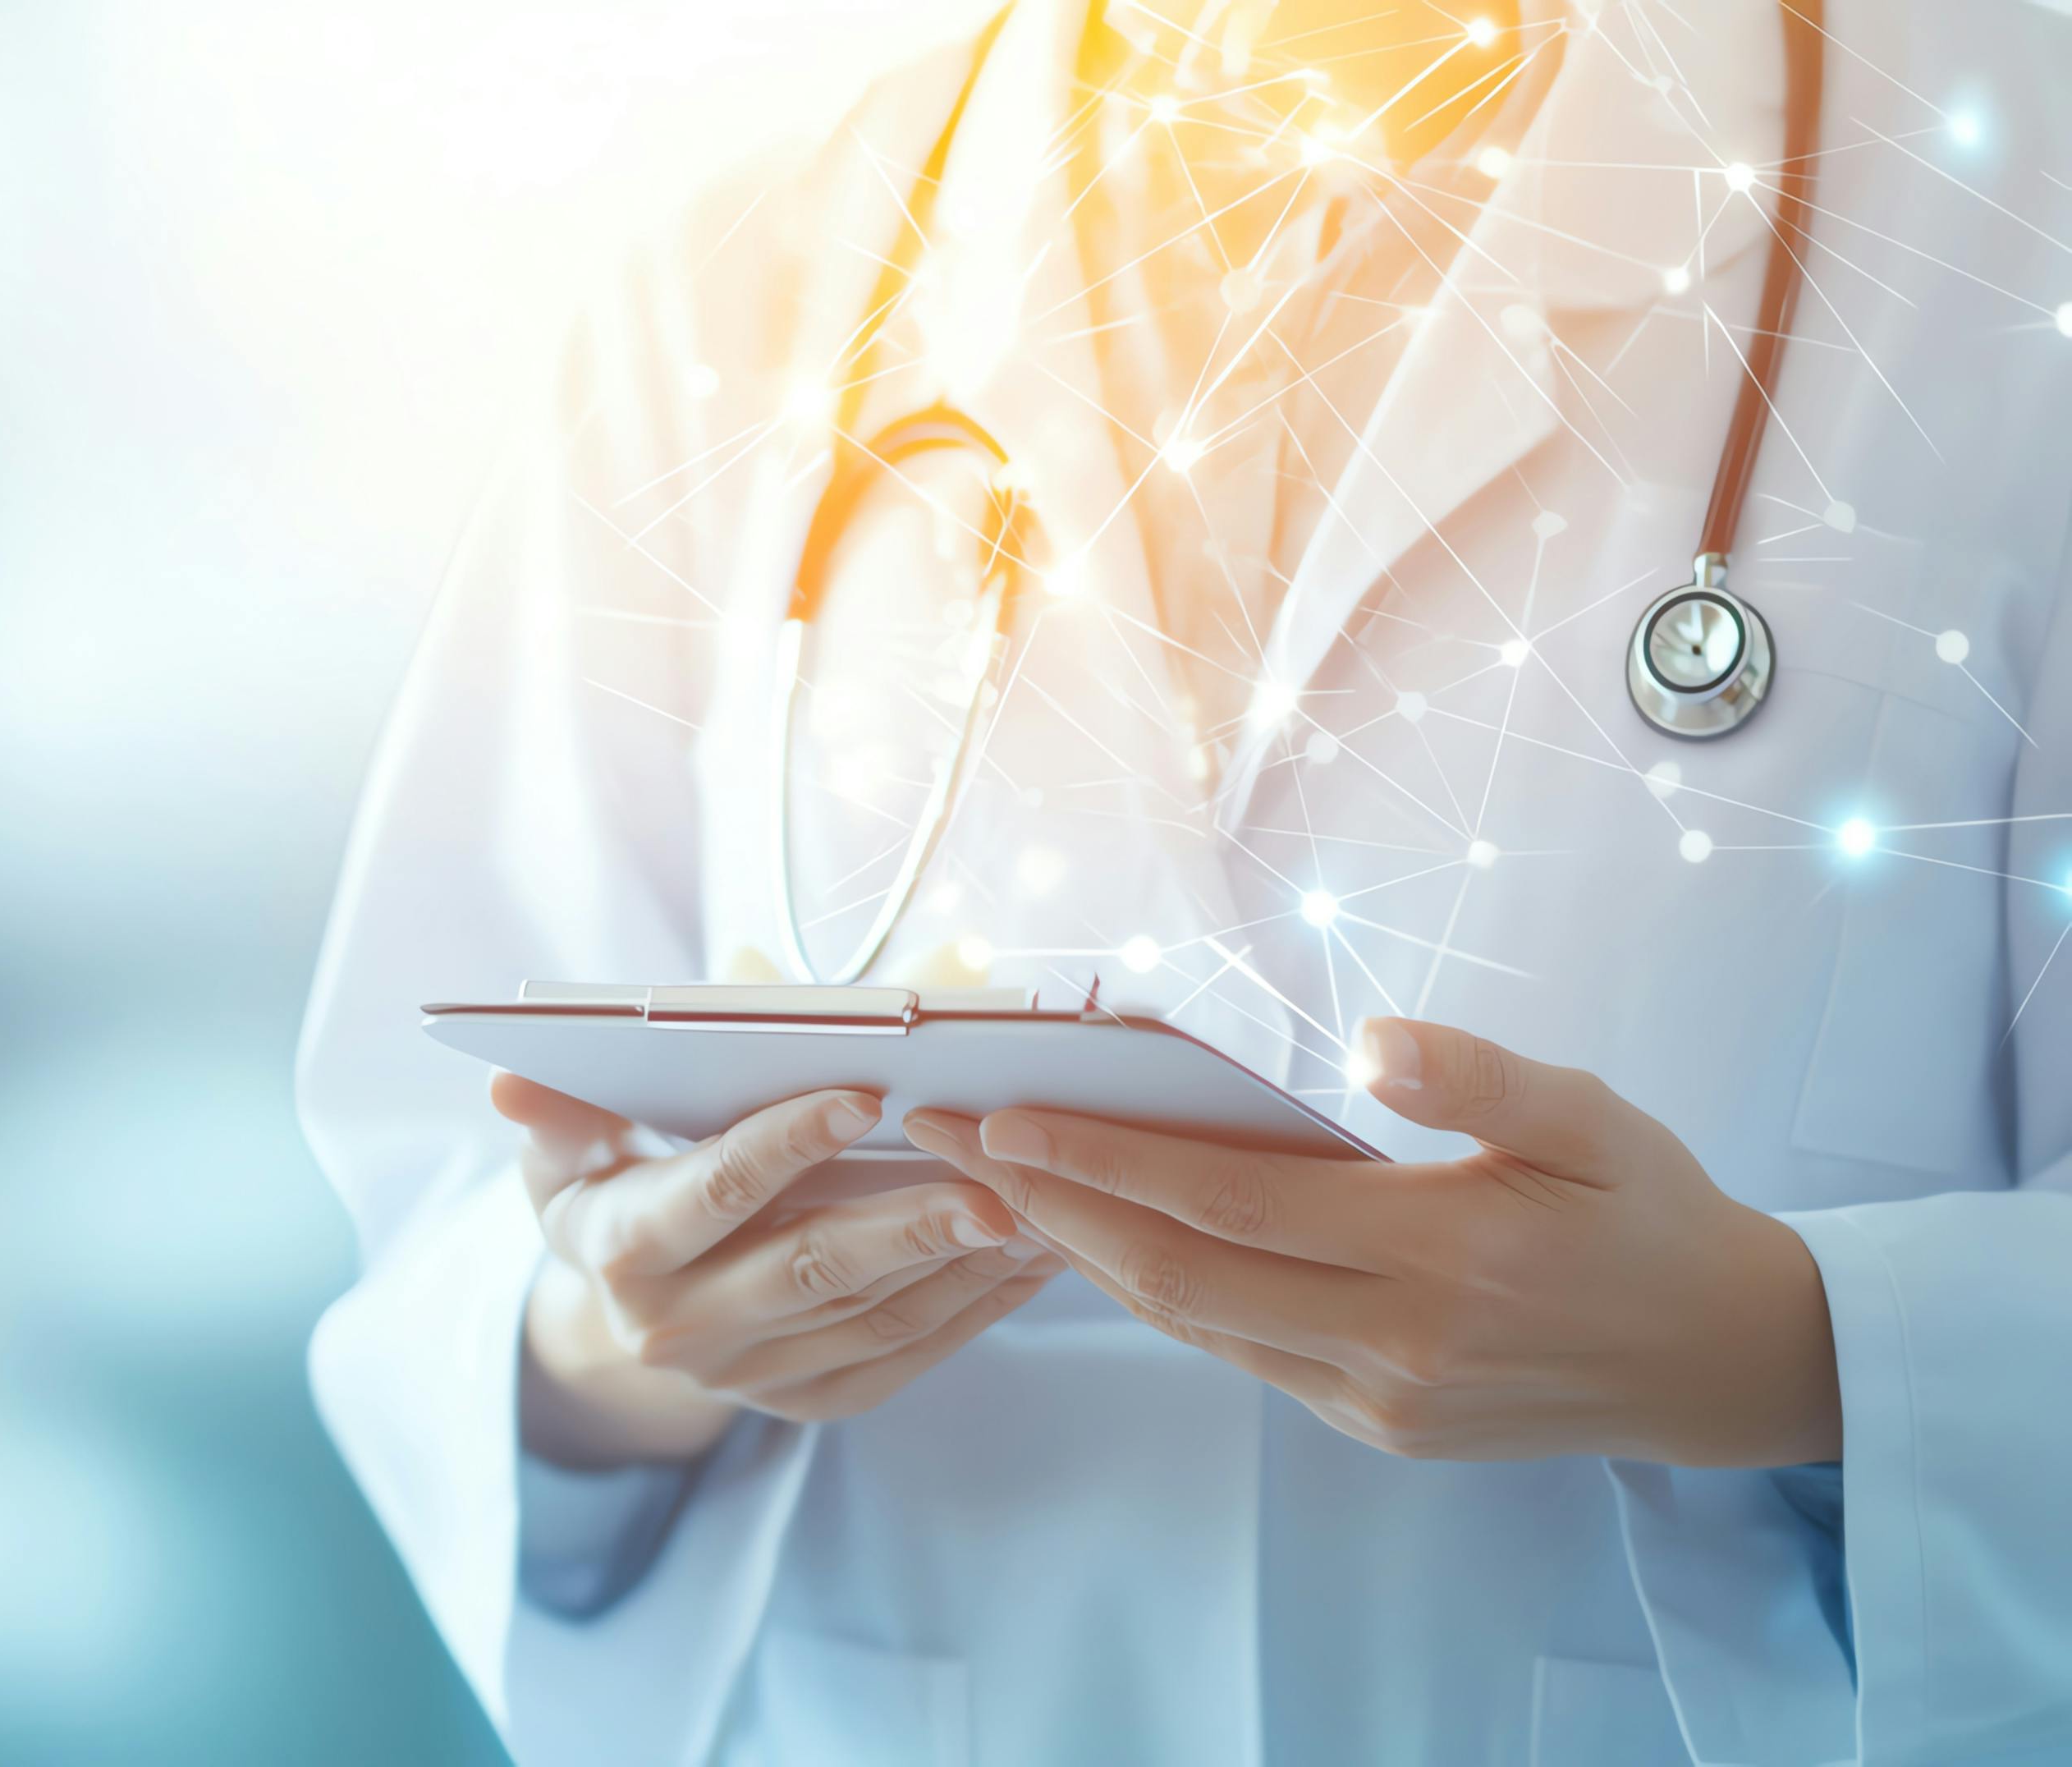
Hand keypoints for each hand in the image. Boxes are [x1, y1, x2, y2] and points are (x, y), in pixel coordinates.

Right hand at [498, 1073, 1062, 1465]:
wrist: (616, 1312)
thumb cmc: (604, 1183)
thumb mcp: (563, 1142)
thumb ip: (561, 1107)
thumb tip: (509, 1080)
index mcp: (618, 1249)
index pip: (711, 1192)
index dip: (785, 1143)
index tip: (865, 1093)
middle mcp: (677, 1328)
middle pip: (809, 1266)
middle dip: (909, 1224)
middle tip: (995, 1185)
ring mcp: (744, 1375)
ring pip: (869, 1316)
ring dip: (959, 1266)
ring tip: (1037, 1208)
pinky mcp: (800, 1401)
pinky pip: (898, 1356)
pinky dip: (969, 1310)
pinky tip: (1026, 1260)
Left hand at [903, 1017, 1841, 1467]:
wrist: (1722, 1359)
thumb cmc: (1650, 1214)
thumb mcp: (1593, 1119)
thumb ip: (1481, 1079)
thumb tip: (1372, 1045)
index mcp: (1436, 1255)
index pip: (1222, 1201)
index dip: (1100, 1160)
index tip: (1001, 1119)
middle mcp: (1390, 1343)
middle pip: (1174, 1273)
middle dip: (1046, 1207)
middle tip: (944, 1144)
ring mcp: (1376, 1397)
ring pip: (1193, 1322)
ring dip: (1085, 1254)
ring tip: (998, 1187)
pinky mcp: (1376, 1425)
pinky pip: (1240, 1352)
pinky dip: (1162, 1292)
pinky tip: (1110, 1241)